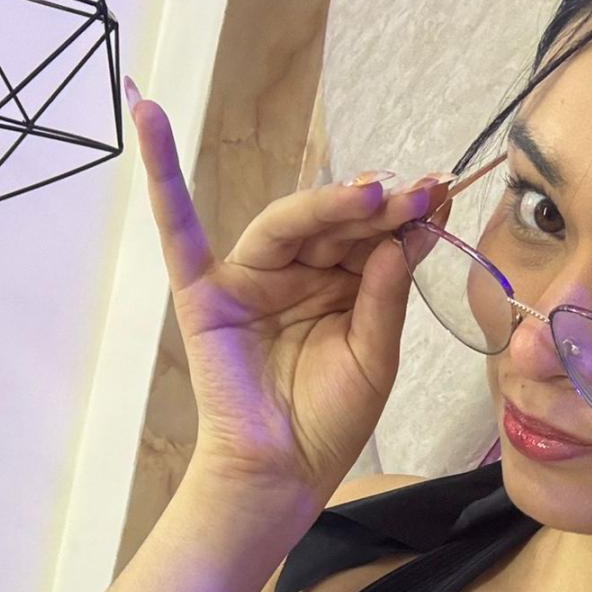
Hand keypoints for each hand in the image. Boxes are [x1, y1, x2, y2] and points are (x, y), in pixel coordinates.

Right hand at [127, 76, 453, 504]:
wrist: (284, 472)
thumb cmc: (330, 420)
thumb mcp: (375, 356)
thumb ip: (384, 297)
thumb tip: (398, 236)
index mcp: (342, 288)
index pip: (373, 239)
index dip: (406, 217)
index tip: (443, 193)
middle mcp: (298, 275)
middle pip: (336, 226)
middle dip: (378, 209)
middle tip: (419, 192)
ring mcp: (250, 279)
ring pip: (288, 224)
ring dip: (328, 203)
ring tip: (371, 194)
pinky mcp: (205, 294)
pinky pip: (180, 232)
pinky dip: (162, 177)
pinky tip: (148, 118)